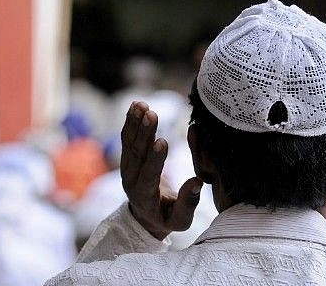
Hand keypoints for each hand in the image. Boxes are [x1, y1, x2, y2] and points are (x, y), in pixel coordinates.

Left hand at [121, 101, 202, 239]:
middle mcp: (131, 181)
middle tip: (151, 114)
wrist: (147, 216)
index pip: (149, 175)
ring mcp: (127, 168)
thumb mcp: (180, 220)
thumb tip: (197, 182)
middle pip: (136, 155)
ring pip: (129, 143)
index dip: (155, 159)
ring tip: (141, 105)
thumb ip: (188, 203)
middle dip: (143, 133)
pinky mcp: (127, 159)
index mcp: (144, 197)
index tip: (162, 141)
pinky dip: (130, 121)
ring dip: (135, 123)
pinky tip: (136, 105)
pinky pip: (127, 138)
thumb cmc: (168, 218)